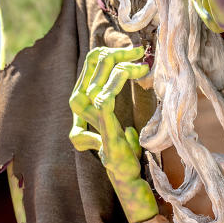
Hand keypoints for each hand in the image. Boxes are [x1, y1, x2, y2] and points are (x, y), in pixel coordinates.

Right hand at [69, 45, 157, 222]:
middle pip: (95, 61)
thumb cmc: (119, 145)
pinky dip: (119, 80)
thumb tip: (123, 76)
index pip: (92, 62)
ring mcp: (90, 112)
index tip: (134, 52)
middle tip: (139, 51)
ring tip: (143, 66)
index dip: (112, 51)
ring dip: (124, 65)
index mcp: (84, 97)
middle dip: (118, 52)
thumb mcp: (115, 116)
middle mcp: (81, 102)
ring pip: (103, 73)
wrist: (121, 171)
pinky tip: (135, 71)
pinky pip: (108, 94)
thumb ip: (111, 97)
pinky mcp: (104, 123)